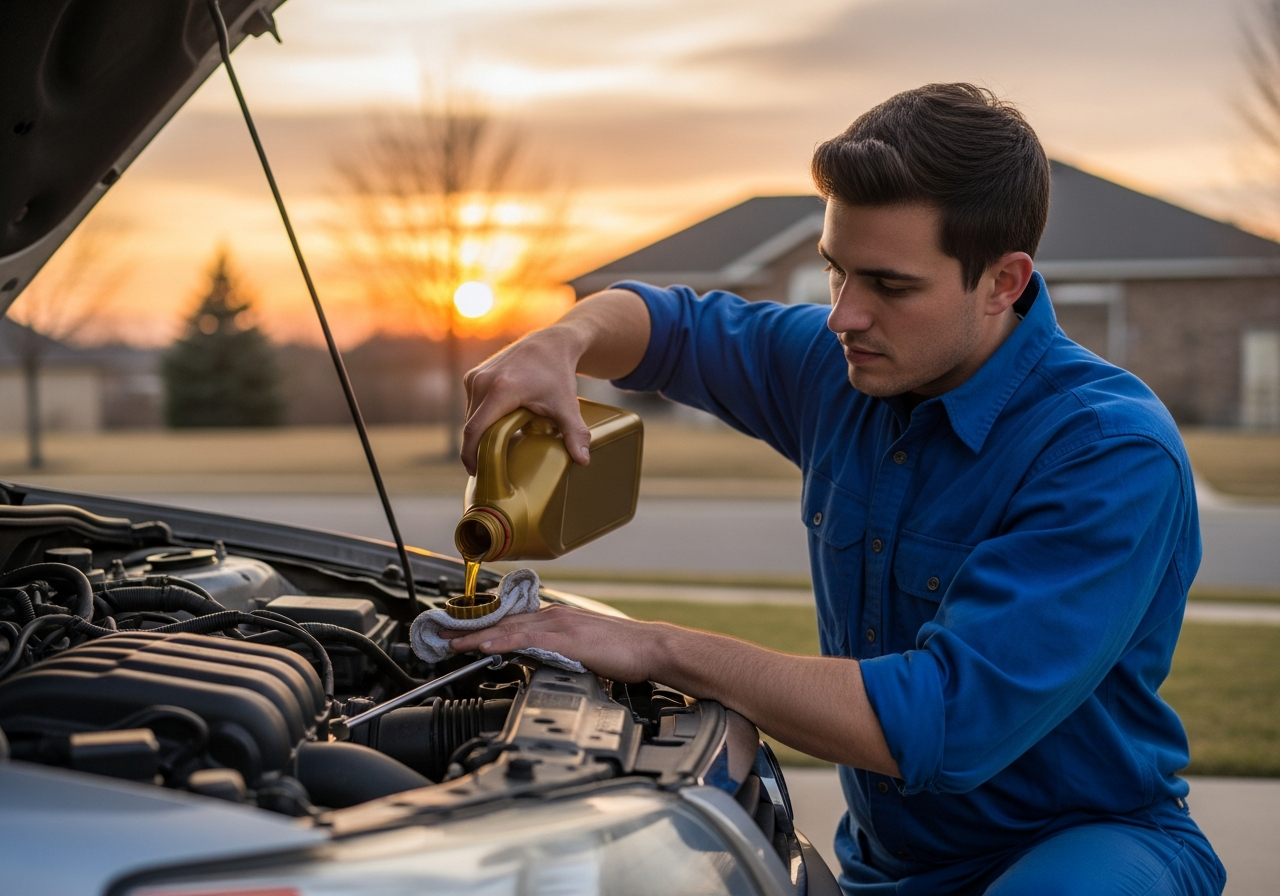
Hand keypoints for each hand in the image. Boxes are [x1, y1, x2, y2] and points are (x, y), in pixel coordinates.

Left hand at [440, 605, 658, 682]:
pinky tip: (484, 647)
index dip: (479, 628)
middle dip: (468, 630)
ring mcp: (560, 624)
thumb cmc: (623, 652)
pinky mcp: (568, 638)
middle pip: (501, 621)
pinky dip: (501, 641)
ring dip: (476, 636)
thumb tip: (533, 663)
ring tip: (450, 643)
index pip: (509, 621)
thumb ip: (555, 653)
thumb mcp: (580, 651)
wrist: (651, 648)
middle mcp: (554, 616)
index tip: (455, 635)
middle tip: (439, 636)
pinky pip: (527, 639)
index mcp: (556, 619)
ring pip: (508, 628)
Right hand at [458, 288, 651, 474]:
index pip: (475, 430)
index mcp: (501, 390)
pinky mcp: (473, 375)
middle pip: (472, 425)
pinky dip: (480, 419)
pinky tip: (495, 429)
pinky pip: (472, 406)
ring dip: (479, 434)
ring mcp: (475, 377)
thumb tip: (584, 461)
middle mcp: (482, 381)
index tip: (477, 472)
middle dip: (477, 448)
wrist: (551, 343)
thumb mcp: (567, 406)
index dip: (471, 455)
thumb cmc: (558, 374)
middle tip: (489, 468)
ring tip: (493, 450)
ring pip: (470, 416)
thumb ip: (574, 433)